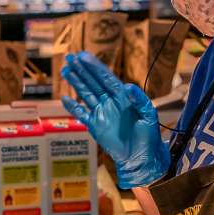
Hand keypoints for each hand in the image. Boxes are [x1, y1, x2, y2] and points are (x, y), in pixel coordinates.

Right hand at [61, 52, 168, 187]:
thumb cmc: (149, 136)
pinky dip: (73, 107)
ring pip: (86, 94)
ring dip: (76, 82)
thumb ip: (140, 100)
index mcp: (123, 97)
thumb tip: (128, 87)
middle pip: (93, 82)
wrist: (141, 157)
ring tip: (66, 70)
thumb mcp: (149, 116)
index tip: (83, 56)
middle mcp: (111, 102)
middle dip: (82, 69)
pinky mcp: (95, 126)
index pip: (106, 78)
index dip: (94, 67)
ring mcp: (102, 113)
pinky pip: (82, 114)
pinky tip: (65, 98)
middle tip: (70, 56)